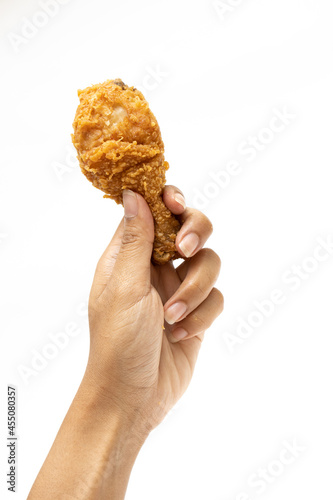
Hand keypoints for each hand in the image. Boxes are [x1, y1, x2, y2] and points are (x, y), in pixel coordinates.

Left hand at [85, 185, 223, 433]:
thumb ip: (136, 239)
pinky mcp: (197, 313)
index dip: (169, 200)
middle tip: (184, 249)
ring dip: (195, 290)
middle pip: (190, 228)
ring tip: (172, 316)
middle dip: (194, 235)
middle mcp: (156, 267)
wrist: (133, 396)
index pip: (153, 212)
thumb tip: (133, 193)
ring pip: (209, 263)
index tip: (177, 204)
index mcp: (130, 256)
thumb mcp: (124, 286)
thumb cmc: (117, 341)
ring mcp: (179, 289)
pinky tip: (180, 335)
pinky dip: (201, 315)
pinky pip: (216, 298)